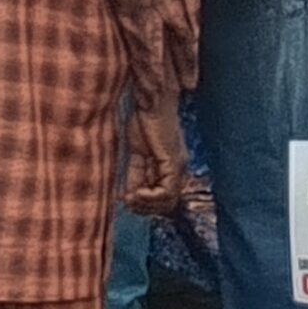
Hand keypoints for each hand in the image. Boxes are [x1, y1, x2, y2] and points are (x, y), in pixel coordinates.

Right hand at [123, 97, 188, 216]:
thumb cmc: (144, 120)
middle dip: (145, 208)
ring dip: (146, 204)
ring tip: (131, 197)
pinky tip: (136, 193)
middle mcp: (179, 169)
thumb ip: (137, 174)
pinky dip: (149, 197)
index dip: (145, 205)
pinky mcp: (173, 162)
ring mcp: (178, 166)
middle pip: (167, 205)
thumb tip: (130, 196)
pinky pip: (166, 191)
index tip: (127, 200)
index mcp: (171, 168)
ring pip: (168, 202)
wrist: (152, 100)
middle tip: (128, 201)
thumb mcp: (137, 153)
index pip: (164, 199)